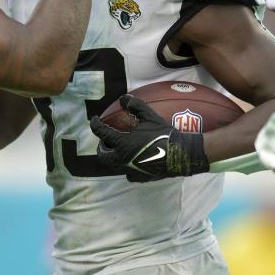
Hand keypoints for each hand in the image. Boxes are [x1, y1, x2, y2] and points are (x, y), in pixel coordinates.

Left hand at [89, 94, 207, 181]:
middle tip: (104, 140)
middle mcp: (123, 159)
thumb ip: (135, 106)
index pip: (102, 133)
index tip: (94, 120)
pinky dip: (127, 166)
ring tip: (118, 150)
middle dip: (101, 147)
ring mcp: (131, 170)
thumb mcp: (150, 117)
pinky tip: (132, 160)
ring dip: (113, 156)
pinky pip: (128, 173)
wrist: (180, 155)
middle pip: (103, 156)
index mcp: (122, 144)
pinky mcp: (140, 177)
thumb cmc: (164, 134)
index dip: (95, 125)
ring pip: (115, 165)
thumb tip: (123, 97)